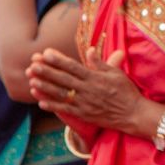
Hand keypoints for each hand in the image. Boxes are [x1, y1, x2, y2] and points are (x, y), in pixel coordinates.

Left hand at [27, 47, 145, 135]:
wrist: (132, 113)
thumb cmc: (126, 91)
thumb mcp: (116, 73)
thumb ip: (100, 63)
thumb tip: (89, 50)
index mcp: (96, 77)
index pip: (73, 66)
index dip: (58, 60)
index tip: (46, 53)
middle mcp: (88, 90)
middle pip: (64, 79)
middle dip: (47, 72)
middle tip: (32, 65)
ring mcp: (85, 103)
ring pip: (61, 94)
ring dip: (45, 87)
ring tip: (32, 81)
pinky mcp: (84, 114)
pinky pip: (65, 109)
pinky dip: (53, 106)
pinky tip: (40, 102)